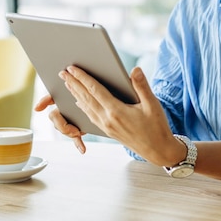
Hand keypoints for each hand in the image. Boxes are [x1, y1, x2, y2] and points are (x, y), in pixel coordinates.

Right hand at [34, 94, 86, 153]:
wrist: (98, 108)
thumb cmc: (87, 98)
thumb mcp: (80, 94)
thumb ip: (72, 91)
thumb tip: (50, 99)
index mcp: (62, 99)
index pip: (50, 98)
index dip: (43, 102)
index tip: (37, 108)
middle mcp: (63, 111)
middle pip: (55, 119)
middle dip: (63, 126)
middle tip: (73, 129)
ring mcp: (68, 122)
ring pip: (64, 130)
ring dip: (71, 133)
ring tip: (79, 132)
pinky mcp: (76, 130)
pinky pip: (75, 139)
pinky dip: (79, 144)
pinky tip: (82, 149)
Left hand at [61, 66, 183, 165]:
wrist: (158, 151)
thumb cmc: (157, 127)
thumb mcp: (153, 105)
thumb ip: (142, 86)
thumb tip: (135, 69)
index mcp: (116, 111)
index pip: (94, 90)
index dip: (82, 78)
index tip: (72, 69)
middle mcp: (107, 119)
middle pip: (86, 98)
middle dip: (73, 84)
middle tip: (62, 72)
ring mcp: (106, 126)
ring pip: (86, 107)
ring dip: (75, 94)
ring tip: (67, 84)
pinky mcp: (107, 131)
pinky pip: (90, 116)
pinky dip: (83, 106)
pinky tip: (79, 102)